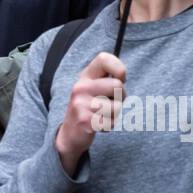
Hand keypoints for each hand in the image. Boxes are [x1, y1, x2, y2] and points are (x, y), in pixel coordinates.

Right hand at [54, 51, 126, 175]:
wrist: (70, 133)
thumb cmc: (90, 107)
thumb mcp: (94, 88)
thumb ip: (107, 78)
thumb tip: (122, 75)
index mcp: (85, 76)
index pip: (104, 59)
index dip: (119, 68)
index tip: (120, 78)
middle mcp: (81, 87)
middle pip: (118, 85)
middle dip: (121, 97)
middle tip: (109, 104)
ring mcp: (81, 104)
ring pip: (117, 106)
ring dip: (114, 115)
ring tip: (101, 116)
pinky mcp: (85, 121)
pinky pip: (112, 122)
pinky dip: (110, 126)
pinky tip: (98, 125)